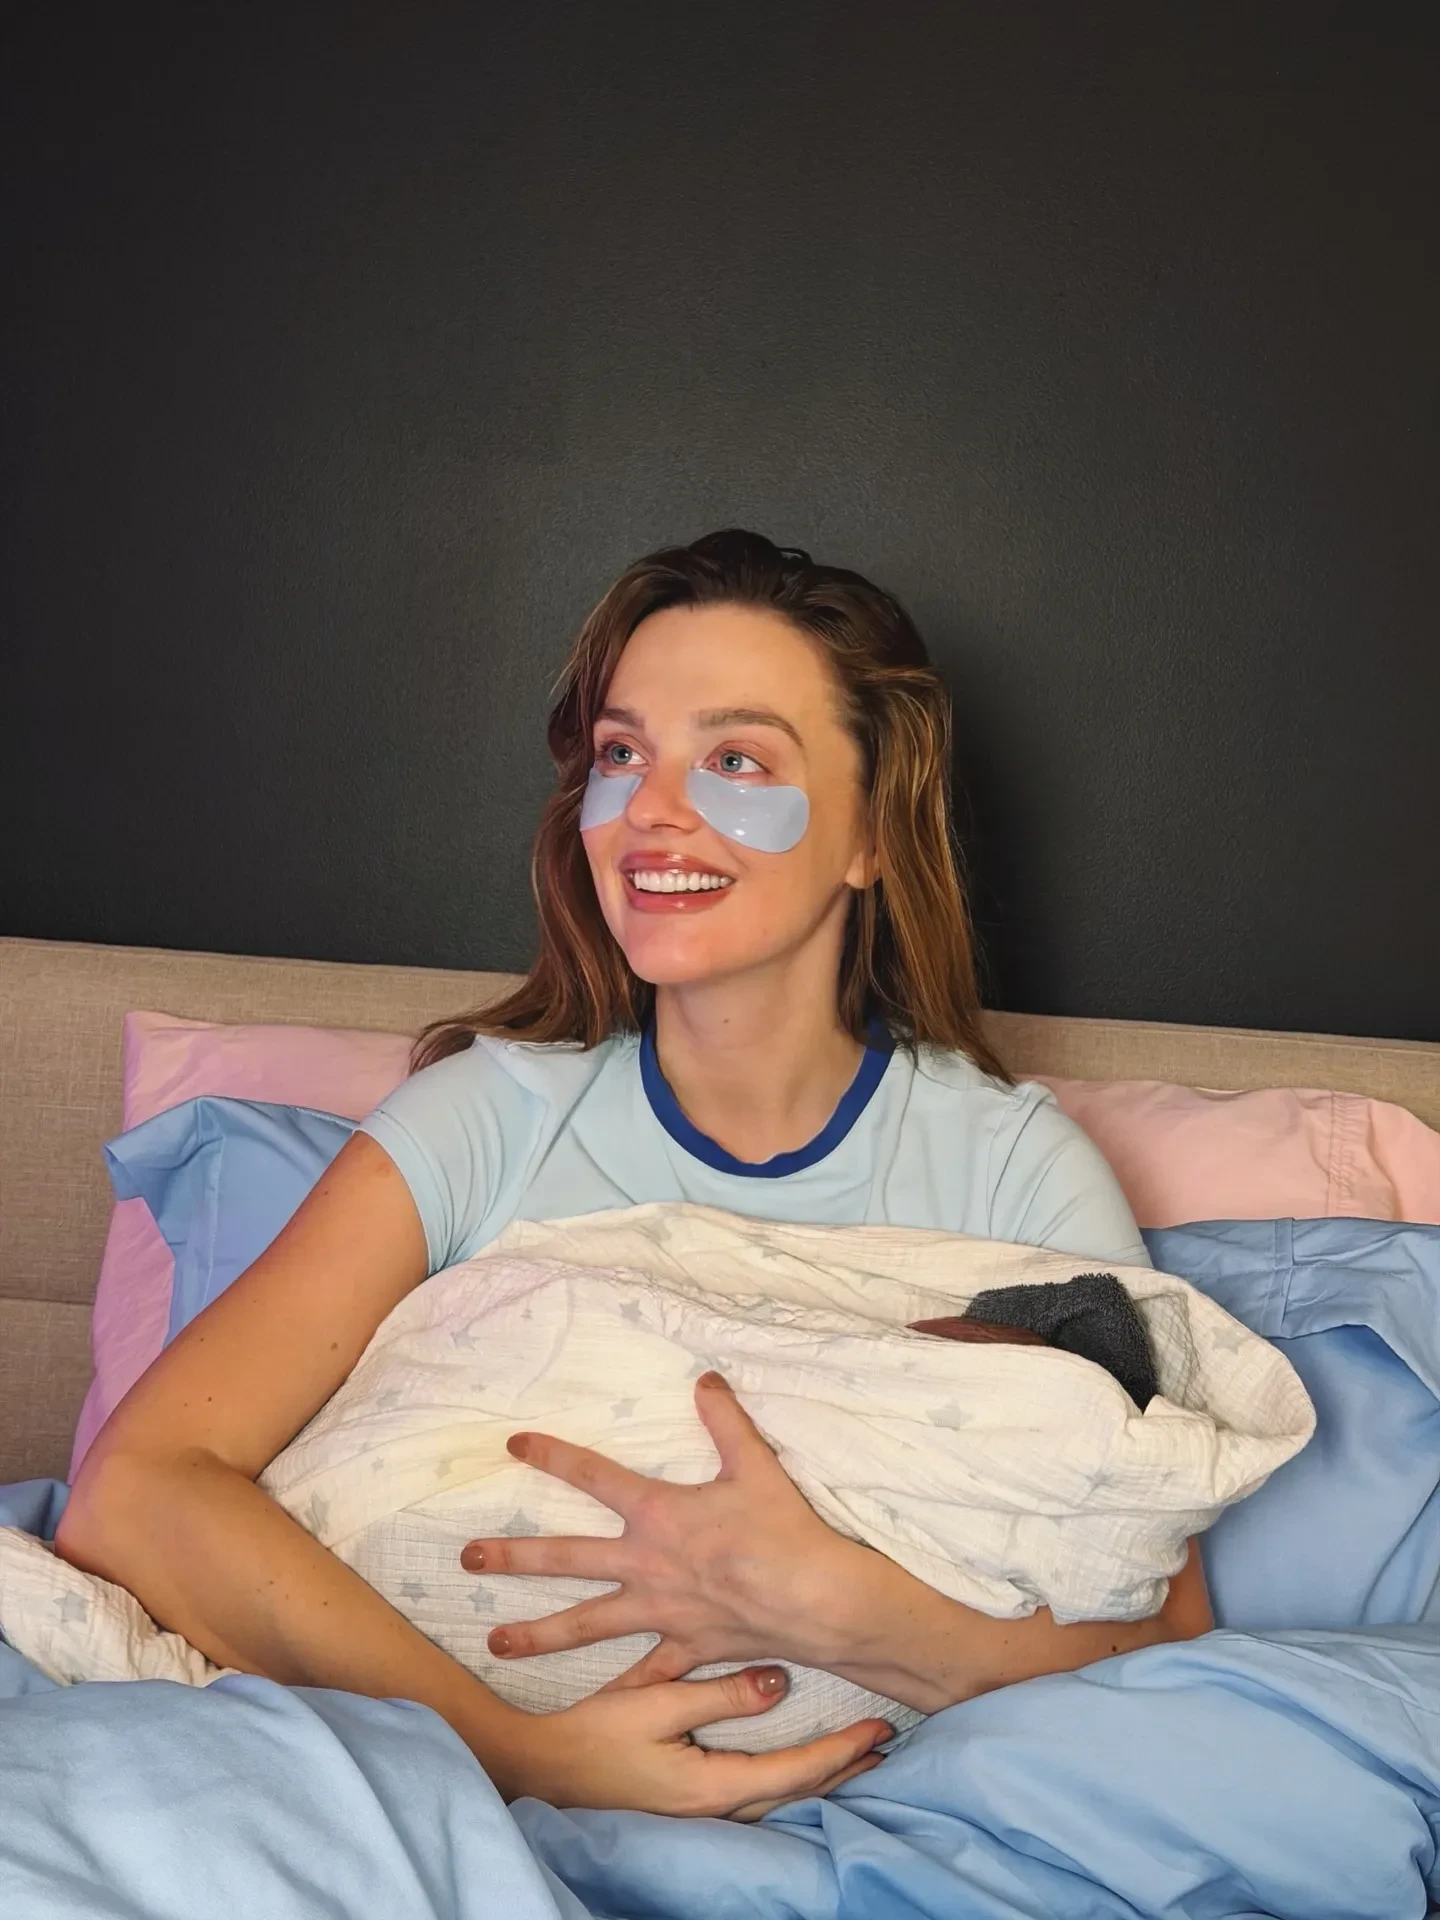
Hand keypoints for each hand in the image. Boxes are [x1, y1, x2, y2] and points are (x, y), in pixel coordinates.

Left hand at [460, 1371, 860, 1685]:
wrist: (812, 1598)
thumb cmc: (782, 1528)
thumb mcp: (753, 1463)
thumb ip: (725, 1419)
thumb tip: (706, 1378)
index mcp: (656, 1513)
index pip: (593, 1476)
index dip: (552, 1456)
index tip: (514, 1445)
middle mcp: (644, 1563)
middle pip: (565, 1557)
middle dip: (513, 1556)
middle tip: (466, 1558)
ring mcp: (658, 1611)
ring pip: (585, 1623)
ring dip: (537, 1634)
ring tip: (493, 1643)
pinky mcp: (682, 1648)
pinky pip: (641, 1675)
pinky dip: (615, 1693)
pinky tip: (586, 1711)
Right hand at [486, 1663, 889, 1817]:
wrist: (539, 1774)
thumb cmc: (591, 1738)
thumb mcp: (653, 1703)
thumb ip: (717, 1695)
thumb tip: (778, 1682)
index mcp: (713, 1787)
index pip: (796, 1772)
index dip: (841, 1751)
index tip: (877, 1730)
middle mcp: (717, 1810)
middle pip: (799, 1793)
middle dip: (843, 1768)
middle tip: (884, 1743)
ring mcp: (704, 1816)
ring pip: (782, 1799)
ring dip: (821, 1777)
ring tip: (855, 1756)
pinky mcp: (691, 1810)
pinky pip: (759, 1797)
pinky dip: (790, 1782)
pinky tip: (798, 1771)